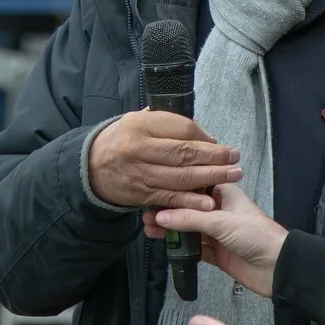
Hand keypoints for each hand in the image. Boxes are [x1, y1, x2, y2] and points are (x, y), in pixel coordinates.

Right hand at [88, 108, 242, 209]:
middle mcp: (138, 148)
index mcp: (140, 124)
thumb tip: (203, 136)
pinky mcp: (139, 194)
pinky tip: (209, 202)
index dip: (204, 138)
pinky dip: (190, 201)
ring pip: (180, 177)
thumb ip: (168, 126)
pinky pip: (169, 198)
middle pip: (184, 153)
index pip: (182, 129)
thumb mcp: (139, 121)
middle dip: (214, 157)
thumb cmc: (122, 140)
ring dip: (209, 178)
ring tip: (232, 175)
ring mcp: (139, 173)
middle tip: (235, 158)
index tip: (219, 143)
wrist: (89, 167)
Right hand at [143, 185, 287, 297]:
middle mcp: (218, 210)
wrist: (277, 268)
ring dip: (169, 228)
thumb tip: (161, 214)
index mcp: (224, 193)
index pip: (194, 185)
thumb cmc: (256, 235)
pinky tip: (164, 243)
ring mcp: (216, 232)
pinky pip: (192, 246)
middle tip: (146, 213)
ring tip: (149, 229)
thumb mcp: (221, 221)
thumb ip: (190, 218)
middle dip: (167, 210)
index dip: (174, 187)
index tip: (154, 190)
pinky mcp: (215, 252)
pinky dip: (178, 246)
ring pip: (187, 228)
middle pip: (187, 208)